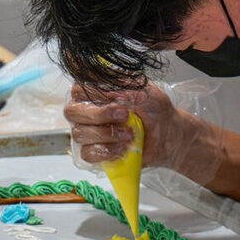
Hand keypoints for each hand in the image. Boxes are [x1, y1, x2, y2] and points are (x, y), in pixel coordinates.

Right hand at [64, 82, 183, 166]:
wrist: (168, 134)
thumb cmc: (154, 109)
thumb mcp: (144, 90)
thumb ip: (124, 85)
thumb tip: (107, 89)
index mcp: (96, 91)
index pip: (78, 89)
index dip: (93, 93)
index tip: (117, 97)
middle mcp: (87, 110)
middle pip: (72, 112)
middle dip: (99, 115)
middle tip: (124, 115)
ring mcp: (89, 132)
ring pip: (79, 134)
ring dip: (107, 134)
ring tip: (130, 134)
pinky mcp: (95, 152)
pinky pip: (88, 153)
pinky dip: (107, 151)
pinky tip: (123, 148)